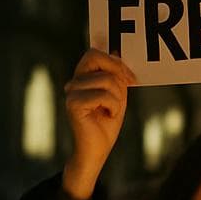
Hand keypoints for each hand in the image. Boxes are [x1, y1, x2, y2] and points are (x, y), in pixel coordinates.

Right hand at [61, 47, 135, 199]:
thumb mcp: (117, 94)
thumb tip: (116, 51)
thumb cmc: (107, 122)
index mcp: (82, 77)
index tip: (129, 80)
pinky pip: (104, 95)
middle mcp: (73, 82)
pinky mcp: (73, 103)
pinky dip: (114, 107)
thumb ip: (116, 75)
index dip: (115, 62)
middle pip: (97, 58)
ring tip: (111, 111)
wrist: (98, 148)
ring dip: (118, 98)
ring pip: (107, 80)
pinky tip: (107, 116)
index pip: (94, 53)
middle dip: (117, 75)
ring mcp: (71, 92)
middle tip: (121, 96)